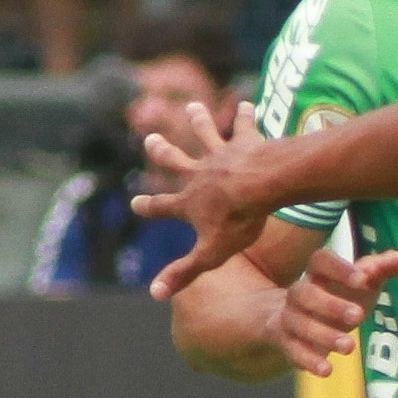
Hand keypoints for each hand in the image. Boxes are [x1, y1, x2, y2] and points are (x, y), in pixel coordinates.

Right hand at [137, 99, 288, 299]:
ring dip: (199, 121)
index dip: (148, 207)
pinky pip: (243, 126)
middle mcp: (199, 175)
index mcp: (190, 203)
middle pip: (176, 161)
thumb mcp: (210, 254)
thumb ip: (183, 272)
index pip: (162, 207)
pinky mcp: (244, 143)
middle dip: (162, 152)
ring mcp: (220, 156)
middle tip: (150, 139)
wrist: (262, 186)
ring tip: (194, 106)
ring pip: (205, 135)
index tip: (135, 203)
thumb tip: (155, 295)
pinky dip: (244, 115)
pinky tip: (246, 103)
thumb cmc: (238, 221)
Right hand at [270, 245, 397, 377]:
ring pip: (300, 324)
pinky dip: (309, 361)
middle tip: (358, 316)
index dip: (340, 268)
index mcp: (319, 273)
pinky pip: (294, 351)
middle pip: (306, 294)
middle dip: (331, 305)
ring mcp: (291, 318)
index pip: (322, 261)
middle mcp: (300, 293)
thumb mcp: (362, 283)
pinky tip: (327, 370)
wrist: (292, 319)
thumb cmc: (338, 295)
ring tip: (349, 347)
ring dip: (324, 335)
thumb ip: (385, 268)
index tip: (363, 278)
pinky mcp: (288, 343)